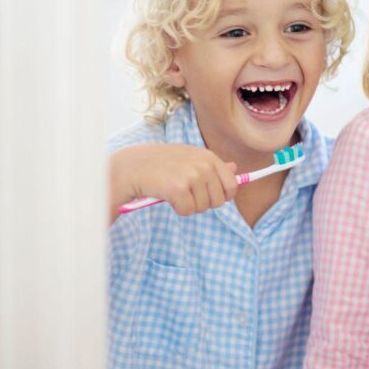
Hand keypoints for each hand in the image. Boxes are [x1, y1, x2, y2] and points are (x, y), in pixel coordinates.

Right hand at [109, 144, 237, 222]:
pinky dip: (179, 209)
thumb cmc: (161, 164)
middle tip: (186, 195)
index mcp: (209, 157)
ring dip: (189, 206)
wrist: (132, 166)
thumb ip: (212, 165)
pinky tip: (168, 197)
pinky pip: (188, 211)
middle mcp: (203, 165)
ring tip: (175, 193)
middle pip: (218, 200)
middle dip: (203, 203)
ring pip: (203, 207)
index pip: (232, 185)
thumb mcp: (189, 158)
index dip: (223, 196)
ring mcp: (192, 175)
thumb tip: (236, 168)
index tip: (211, 197)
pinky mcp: (178, 188)